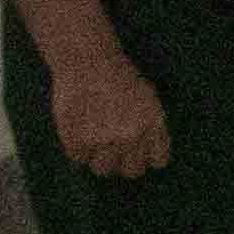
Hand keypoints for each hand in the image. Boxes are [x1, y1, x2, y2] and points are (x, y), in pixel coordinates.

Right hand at [45, 51, 165, 176]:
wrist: (88, 62)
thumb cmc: (119, 77)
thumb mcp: (149, 99)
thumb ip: (152, 127)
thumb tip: (149, 154)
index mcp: (153, 126)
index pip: (157, 161)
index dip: (147, 157)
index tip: (137, 152)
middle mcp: (131, 137)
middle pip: (131, 171)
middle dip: (123, 163)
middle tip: (112, 150)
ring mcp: (104, 141)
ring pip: (102, 169)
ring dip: (98, 159)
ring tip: (92, 138)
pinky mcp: (77, 140)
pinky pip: (77, 158)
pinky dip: (76, 148)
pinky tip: (77, 129)